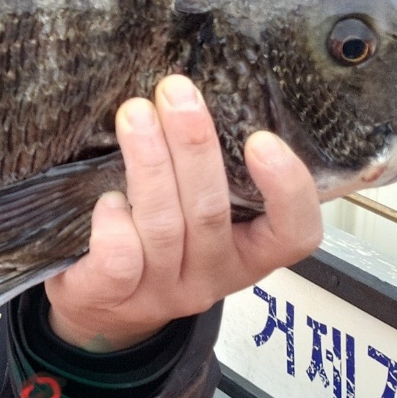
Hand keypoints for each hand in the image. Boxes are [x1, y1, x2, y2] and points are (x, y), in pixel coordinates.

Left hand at [45, 74, 321, 351]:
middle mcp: (211, 275)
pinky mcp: (114, 295)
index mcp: (247, 253)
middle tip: (176, 91)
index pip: (293, 235)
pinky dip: (114, 221)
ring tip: (134, 113)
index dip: (287, 190)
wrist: (103, 306)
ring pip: (164, 226)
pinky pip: (120, 259)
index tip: (262, 138)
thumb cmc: (155, 242)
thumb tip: (196, 91)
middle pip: (212, 212)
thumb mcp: (197, 212)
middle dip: (194, 145)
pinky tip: (106, 197)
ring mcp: (162, 289)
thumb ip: (209, 170)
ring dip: (150, 163)